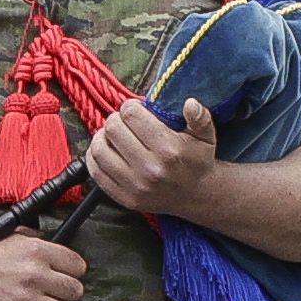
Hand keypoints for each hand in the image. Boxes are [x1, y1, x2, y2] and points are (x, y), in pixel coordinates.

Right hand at [0, 231, 88, 300]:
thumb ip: (36, 243)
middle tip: (55, 294)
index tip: (66, 277)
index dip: (73, 273)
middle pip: (75, 292)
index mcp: (36, 251)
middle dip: (67, 294)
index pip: (78, 266)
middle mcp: (33, 274)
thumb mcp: (9, 237)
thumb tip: (55, 254)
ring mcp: (23, 298)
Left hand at [83, 95, 217, 215]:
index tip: (133, 108)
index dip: (129, 106)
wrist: (196, 195)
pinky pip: (96, 172)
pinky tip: (103, 149)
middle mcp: (150, 168)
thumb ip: (200, 118)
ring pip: (99, 150)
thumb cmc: (197, 161)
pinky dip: (94, 156)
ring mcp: (135, 185)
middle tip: (122, 120)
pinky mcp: (124, 197)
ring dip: (101, 136)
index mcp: (169, 150)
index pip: (132, 116)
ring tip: (111, 133)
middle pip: (113, 130)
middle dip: (115, 119)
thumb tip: (190, 103)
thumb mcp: (206, 137)